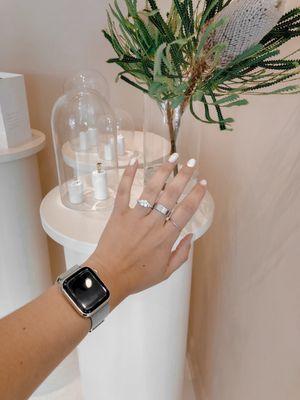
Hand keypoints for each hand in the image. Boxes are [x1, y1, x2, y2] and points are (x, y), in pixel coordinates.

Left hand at [86, 154, 206, 309]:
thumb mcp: (166, 272)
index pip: (186, 211)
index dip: (196, 195)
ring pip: (151, 190)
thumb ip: (182, 254)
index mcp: (166, 238)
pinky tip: (135, 161)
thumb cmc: (137, 276)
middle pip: (171, 195)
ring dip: (163, 171)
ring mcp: (135, 217)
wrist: (109, 277)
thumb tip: (191, 236)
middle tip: (192, 162)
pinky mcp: (118, 214)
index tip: (203, 183)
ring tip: (173, 157)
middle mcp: (152, 224)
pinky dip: (128, 175)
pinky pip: (124, 191)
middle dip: (184, 176)